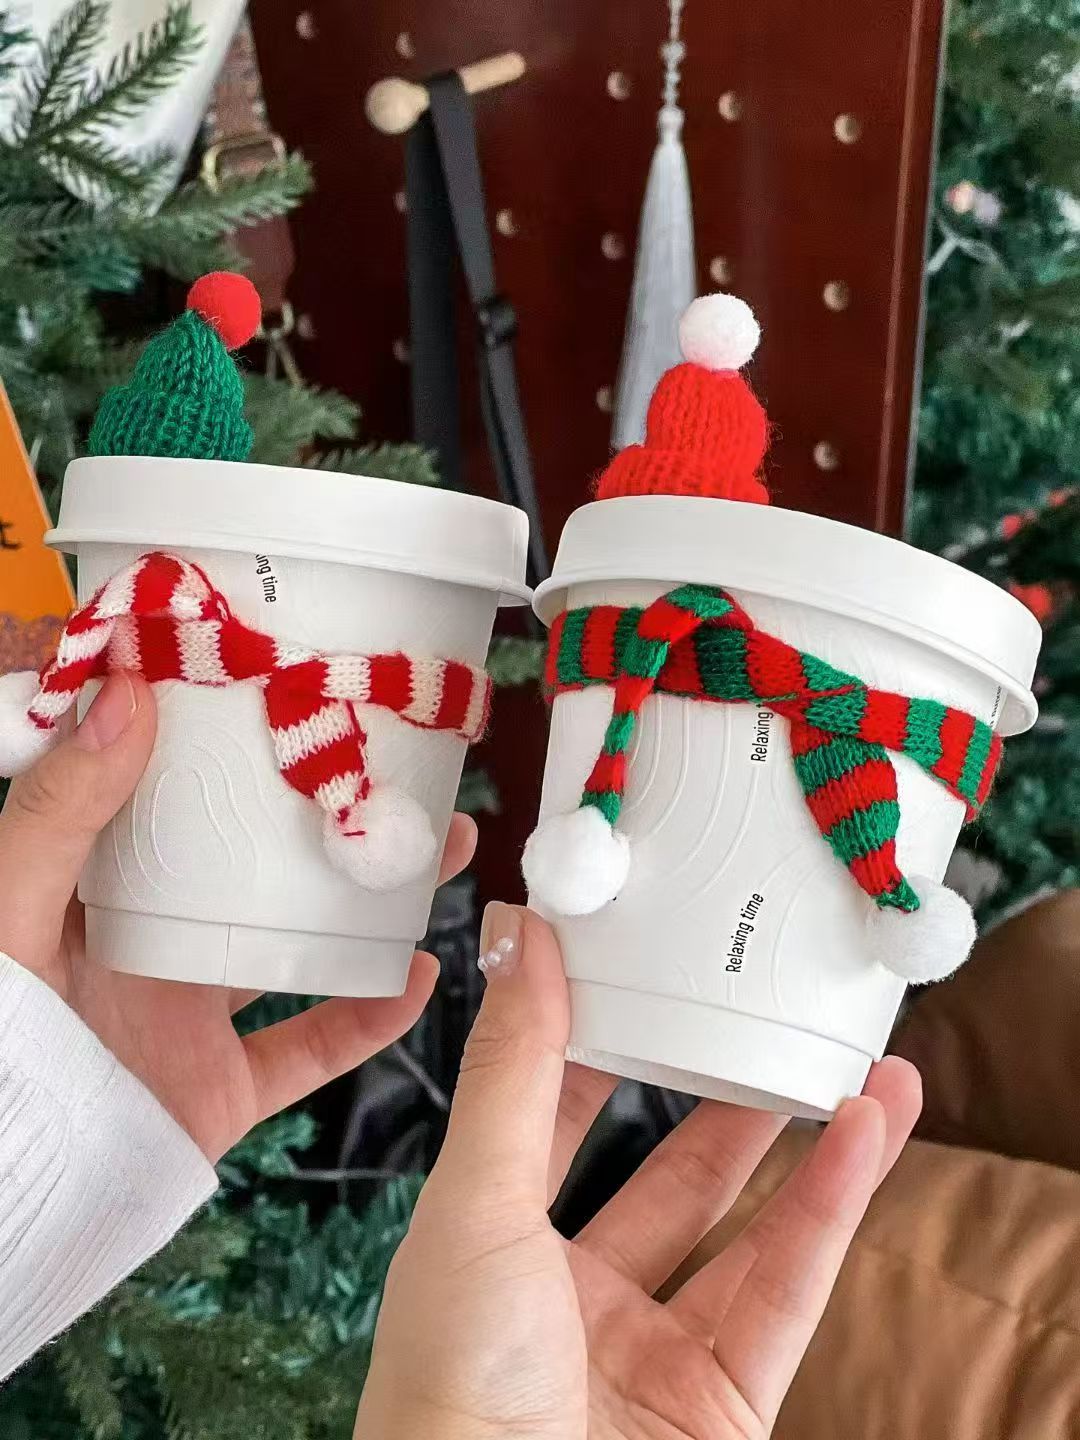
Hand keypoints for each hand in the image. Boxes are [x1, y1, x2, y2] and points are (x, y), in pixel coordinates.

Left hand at [0, 672, 474, 1160]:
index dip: (236, 745)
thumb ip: (61, 810)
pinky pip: (311, 1046)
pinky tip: (415, 976)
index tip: (299, 691)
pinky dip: (370, 1018)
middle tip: (402, 773)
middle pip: (261, 866)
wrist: (11, 1182)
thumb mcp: (11, 906)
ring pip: (301, 944)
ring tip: (436, 856)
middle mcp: (153, 942)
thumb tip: (128, 694)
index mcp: (98, 888)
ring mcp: (192, 1015)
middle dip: (332, 818)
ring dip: (372, 904)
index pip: (177, 796)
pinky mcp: (223, 1088)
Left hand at [357, 903, 921, 1439]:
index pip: (557, 1120)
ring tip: (857, 1062)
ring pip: (745, 1228)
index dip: (600, 1044)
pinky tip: (867, 1134)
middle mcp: (577, 1297)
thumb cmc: (448, 1387)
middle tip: (762, 1012)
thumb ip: (512, 1070)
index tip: (639, 967)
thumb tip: (519, 936)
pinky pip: (787, 1288)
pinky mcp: (728, 1404)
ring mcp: (655, 1353)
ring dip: (805, 1146)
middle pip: (668, 1174)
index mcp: (497, 1246)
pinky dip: (832, 1209)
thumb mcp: (474, 1202)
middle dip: (719, 1094)